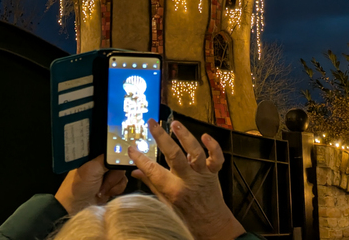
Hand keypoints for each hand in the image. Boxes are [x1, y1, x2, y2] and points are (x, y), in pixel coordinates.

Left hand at [55, 155, 127, 214]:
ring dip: (114, 184)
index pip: (112, 149)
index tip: (117, 163)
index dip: (117, 155)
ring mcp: (108, 174)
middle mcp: (103, 162)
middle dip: (113, 175)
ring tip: (101, 191)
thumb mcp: (92, 169)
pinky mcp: (112, 185)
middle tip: (102, 182)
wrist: (77, 208)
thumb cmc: (81, 186)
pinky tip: (106, 194)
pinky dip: (116, 189)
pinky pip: (123, 183)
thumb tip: (120, 152)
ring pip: (122, 173)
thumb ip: (107, 159)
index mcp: (96, 155)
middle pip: (119, 162)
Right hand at [129, 119, 245, 239]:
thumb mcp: (165, 202)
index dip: (141, 159)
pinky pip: (216, 158)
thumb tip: (135, 172)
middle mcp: (187, 180)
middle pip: (174, 156)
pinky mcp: (213, 172)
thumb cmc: (186, 213)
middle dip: (162, 138)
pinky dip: (213, 146)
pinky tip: (205, 136)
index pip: (153, 171)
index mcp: (173, 190)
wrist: (210, 224)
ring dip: (185, 136)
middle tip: (152, 123)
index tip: (132, 148)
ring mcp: (202, 174)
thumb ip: (151, 184)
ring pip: (195, 152)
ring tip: (175, 123)